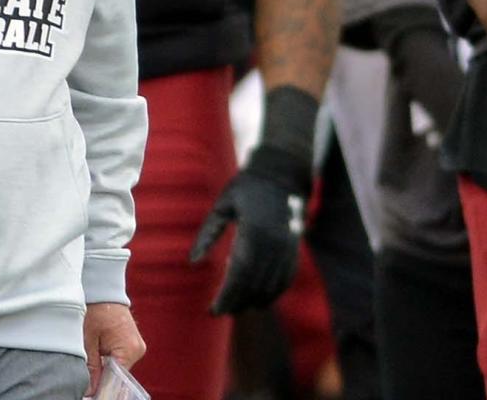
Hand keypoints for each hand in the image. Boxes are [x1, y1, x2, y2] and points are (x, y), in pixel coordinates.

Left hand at [82, 303, 145, 395]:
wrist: (103, 289)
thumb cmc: (94, 309)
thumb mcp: (87, 338)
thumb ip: (91, 366)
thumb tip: (91, 390)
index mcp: (129, 349)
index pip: (118, 379)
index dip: (103, 387)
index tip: (91, 392)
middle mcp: (137, 349)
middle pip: (119, 375)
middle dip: (103, 377)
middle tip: (87, 378)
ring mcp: (136, 346)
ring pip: (119, 367)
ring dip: (106, 367)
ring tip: (92, 357)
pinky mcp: (132, 343)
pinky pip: (120, 358)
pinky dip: (109, 359)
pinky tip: (98, 352)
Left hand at [189, 144, 309, 314]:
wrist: (280, 176)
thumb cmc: (245, 188)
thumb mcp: (222, 206)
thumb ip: (208, 233)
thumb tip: (192, 262)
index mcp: (254, 232)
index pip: (240, 274)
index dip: (227, 295)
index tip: (214, 310)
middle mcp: (274, 244)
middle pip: (255, 285)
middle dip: (237, 302)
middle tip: (220, 311)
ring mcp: (288, 249)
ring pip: (271, 286)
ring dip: (253, 301)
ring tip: (235, 307)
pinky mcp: (295, 251)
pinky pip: (285, 280)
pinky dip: (271, 294)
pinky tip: (257, 299)